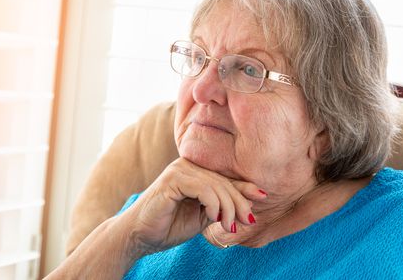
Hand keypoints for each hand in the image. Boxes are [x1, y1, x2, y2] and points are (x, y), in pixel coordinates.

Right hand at [118, 157, 266, 254]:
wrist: (141, 237)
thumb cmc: (170, 225)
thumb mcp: (205, 215)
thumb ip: (224, 204)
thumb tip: (257, 196)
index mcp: (195, 171)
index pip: (224, 178)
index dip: (244, 189)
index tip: (260, 200)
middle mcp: (188, 165)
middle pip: (223, 181)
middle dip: (239, 203)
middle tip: (245, 223)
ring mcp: (179, 169)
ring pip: (216, 185)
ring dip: (227, 209)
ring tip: (228, 227)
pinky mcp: (173, 179)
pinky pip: (203, 189)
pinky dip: (213, 205)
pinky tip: (213, 218)